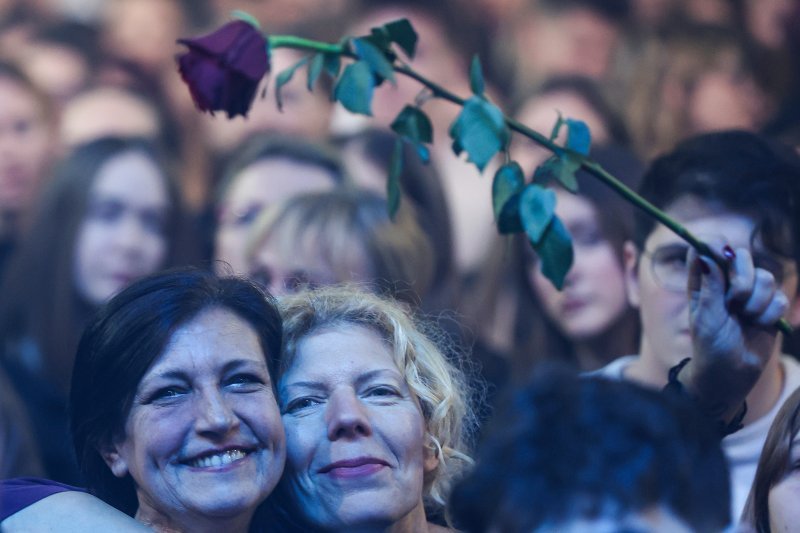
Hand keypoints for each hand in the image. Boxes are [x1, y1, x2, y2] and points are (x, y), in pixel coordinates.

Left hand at [680, 244, 788, 420]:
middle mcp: (726, 282)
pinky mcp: (770, 306)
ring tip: (745, 319)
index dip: (715, 245)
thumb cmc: (710, 346)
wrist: (731, 373)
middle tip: (734, 301)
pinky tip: (758, 325)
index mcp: (703, 280)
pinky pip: (780, 297)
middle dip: (743, 278)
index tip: (721, 255)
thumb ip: (709, 284)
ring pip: (766, 276)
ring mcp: (750, 293)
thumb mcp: (705, 316)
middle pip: (742, 256)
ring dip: (757, 300)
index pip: (707, 247)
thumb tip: (703, 254)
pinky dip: (769, 313)